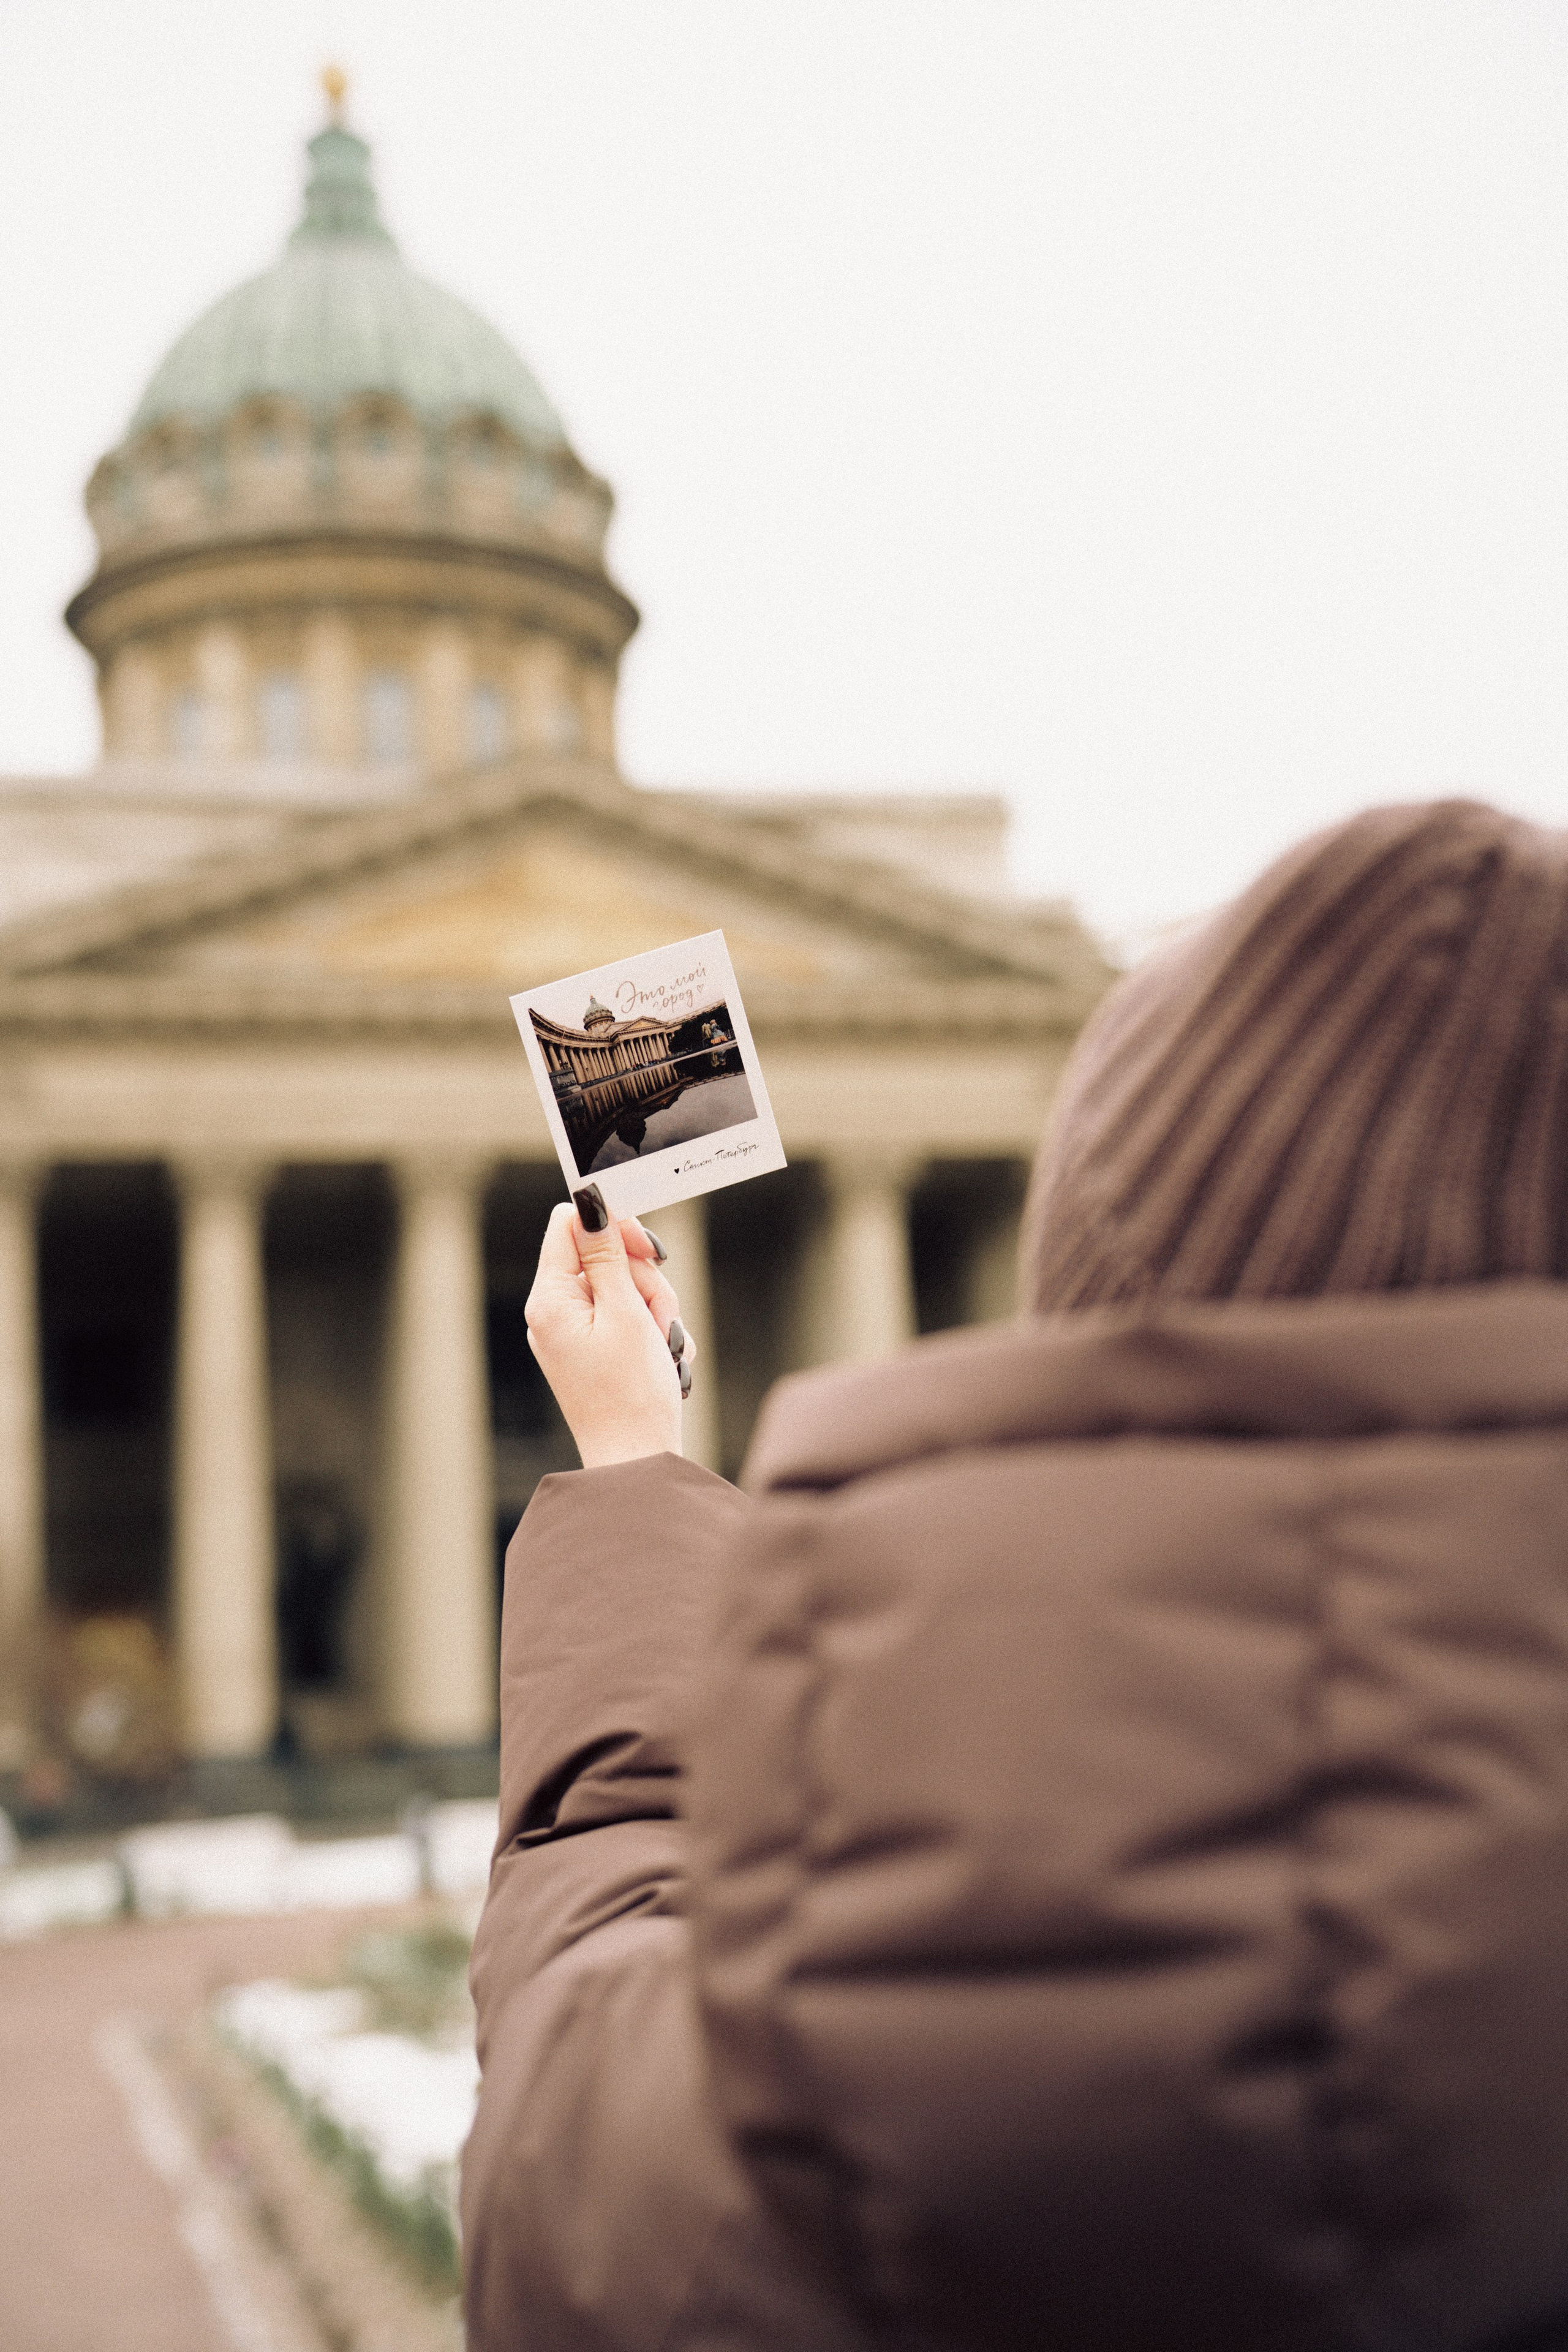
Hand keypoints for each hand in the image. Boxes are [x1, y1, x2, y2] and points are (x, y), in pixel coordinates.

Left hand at [524, 1198, 693, 1467]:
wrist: (638, 1464)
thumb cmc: (631, 1392)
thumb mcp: (625, 1312)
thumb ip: (608, 1253)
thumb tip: (589, 1199)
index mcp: (549, 1299)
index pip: (570, 1225)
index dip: (613, 1226)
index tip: (650, 1250)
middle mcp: (555, 1312)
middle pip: (607, 1257)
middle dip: (645, 1282)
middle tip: (657, 1318)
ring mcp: (576, 1332)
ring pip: (628, 1287)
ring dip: (657, 1311)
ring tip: (662, 1349)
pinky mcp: (597, 1350)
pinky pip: (632, 1318)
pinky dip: (654, 1333)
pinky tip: (663, 1361)